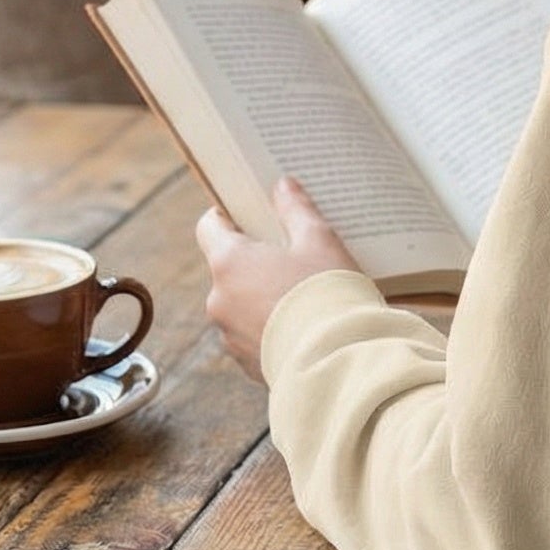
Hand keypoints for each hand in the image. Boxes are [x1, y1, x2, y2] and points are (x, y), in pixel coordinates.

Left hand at [196, 177, 358, 380]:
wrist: (340, 359)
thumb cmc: (328, 292)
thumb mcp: (319, 240)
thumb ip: (297, 209)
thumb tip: (283, 185)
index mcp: (229, 262)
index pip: (209, 226)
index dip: (228, 216)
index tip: (250, 214)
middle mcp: (219, 299)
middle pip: (230, 269)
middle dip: (258, 262)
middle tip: (295, 257)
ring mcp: (230, 335)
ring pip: (242, 305)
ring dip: (264, 299)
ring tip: (306, 298)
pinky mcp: (247, 364)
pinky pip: (255, 337)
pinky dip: (273, 329)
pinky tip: (305, 328)